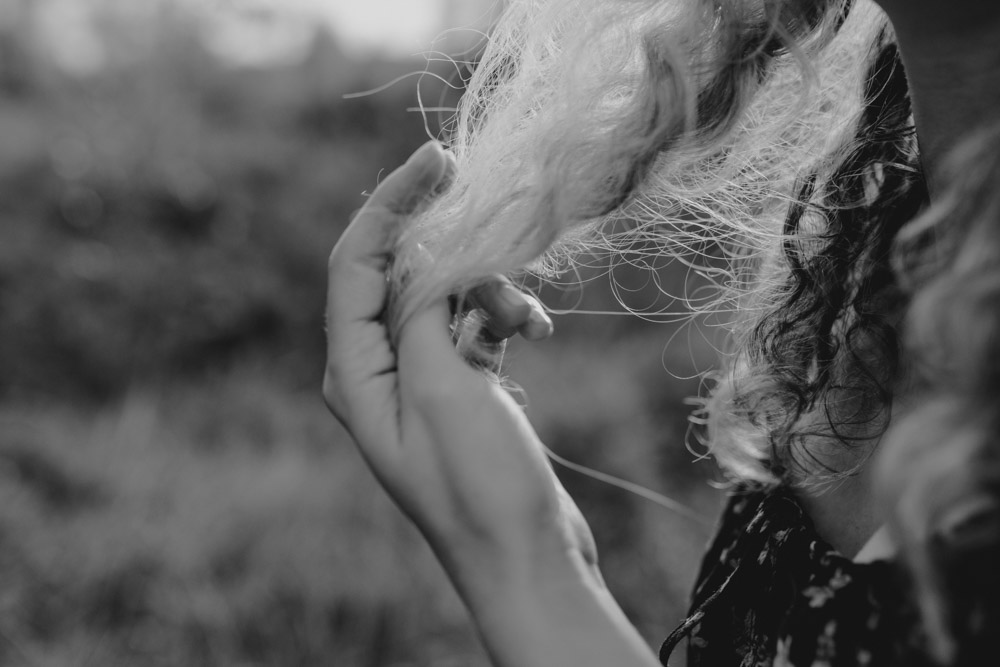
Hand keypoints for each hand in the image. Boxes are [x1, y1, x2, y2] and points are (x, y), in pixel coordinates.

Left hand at [323, 141, 594, 577]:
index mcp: (352, 372)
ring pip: (445, 298)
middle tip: (494, 220)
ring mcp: (420, 381)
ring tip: (525, 318)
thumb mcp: (442, 386)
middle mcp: (375, 372)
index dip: (390, 204)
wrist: (526, 555)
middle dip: (450, 248)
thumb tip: (423, 253)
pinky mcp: (460, 390)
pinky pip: (472, 328)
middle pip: (400, 274)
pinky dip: (501, 318)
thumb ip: (421, 309)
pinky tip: (534, 331)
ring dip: (487, 292)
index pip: (354, 263)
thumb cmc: (478, 483)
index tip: (437, 161)